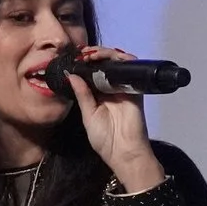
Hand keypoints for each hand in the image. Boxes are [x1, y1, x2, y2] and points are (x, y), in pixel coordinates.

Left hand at [65, 47, 161, 189]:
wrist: (125, 152)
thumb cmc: (105, 138)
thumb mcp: (88, 115)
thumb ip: (82, 94)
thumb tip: (71, 75)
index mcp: (97, 95)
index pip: (91, 72)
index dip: (84, 63)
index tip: (74, 57)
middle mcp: (110, 88)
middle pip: (104, 64)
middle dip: (94, 54)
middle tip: (83, 53)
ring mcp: (123, 87)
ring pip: (116, 63)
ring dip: (105, 54)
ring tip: (93, 54)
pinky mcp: (135, 89)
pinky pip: (131, 70)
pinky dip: (122, 60)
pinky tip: (111, 58)